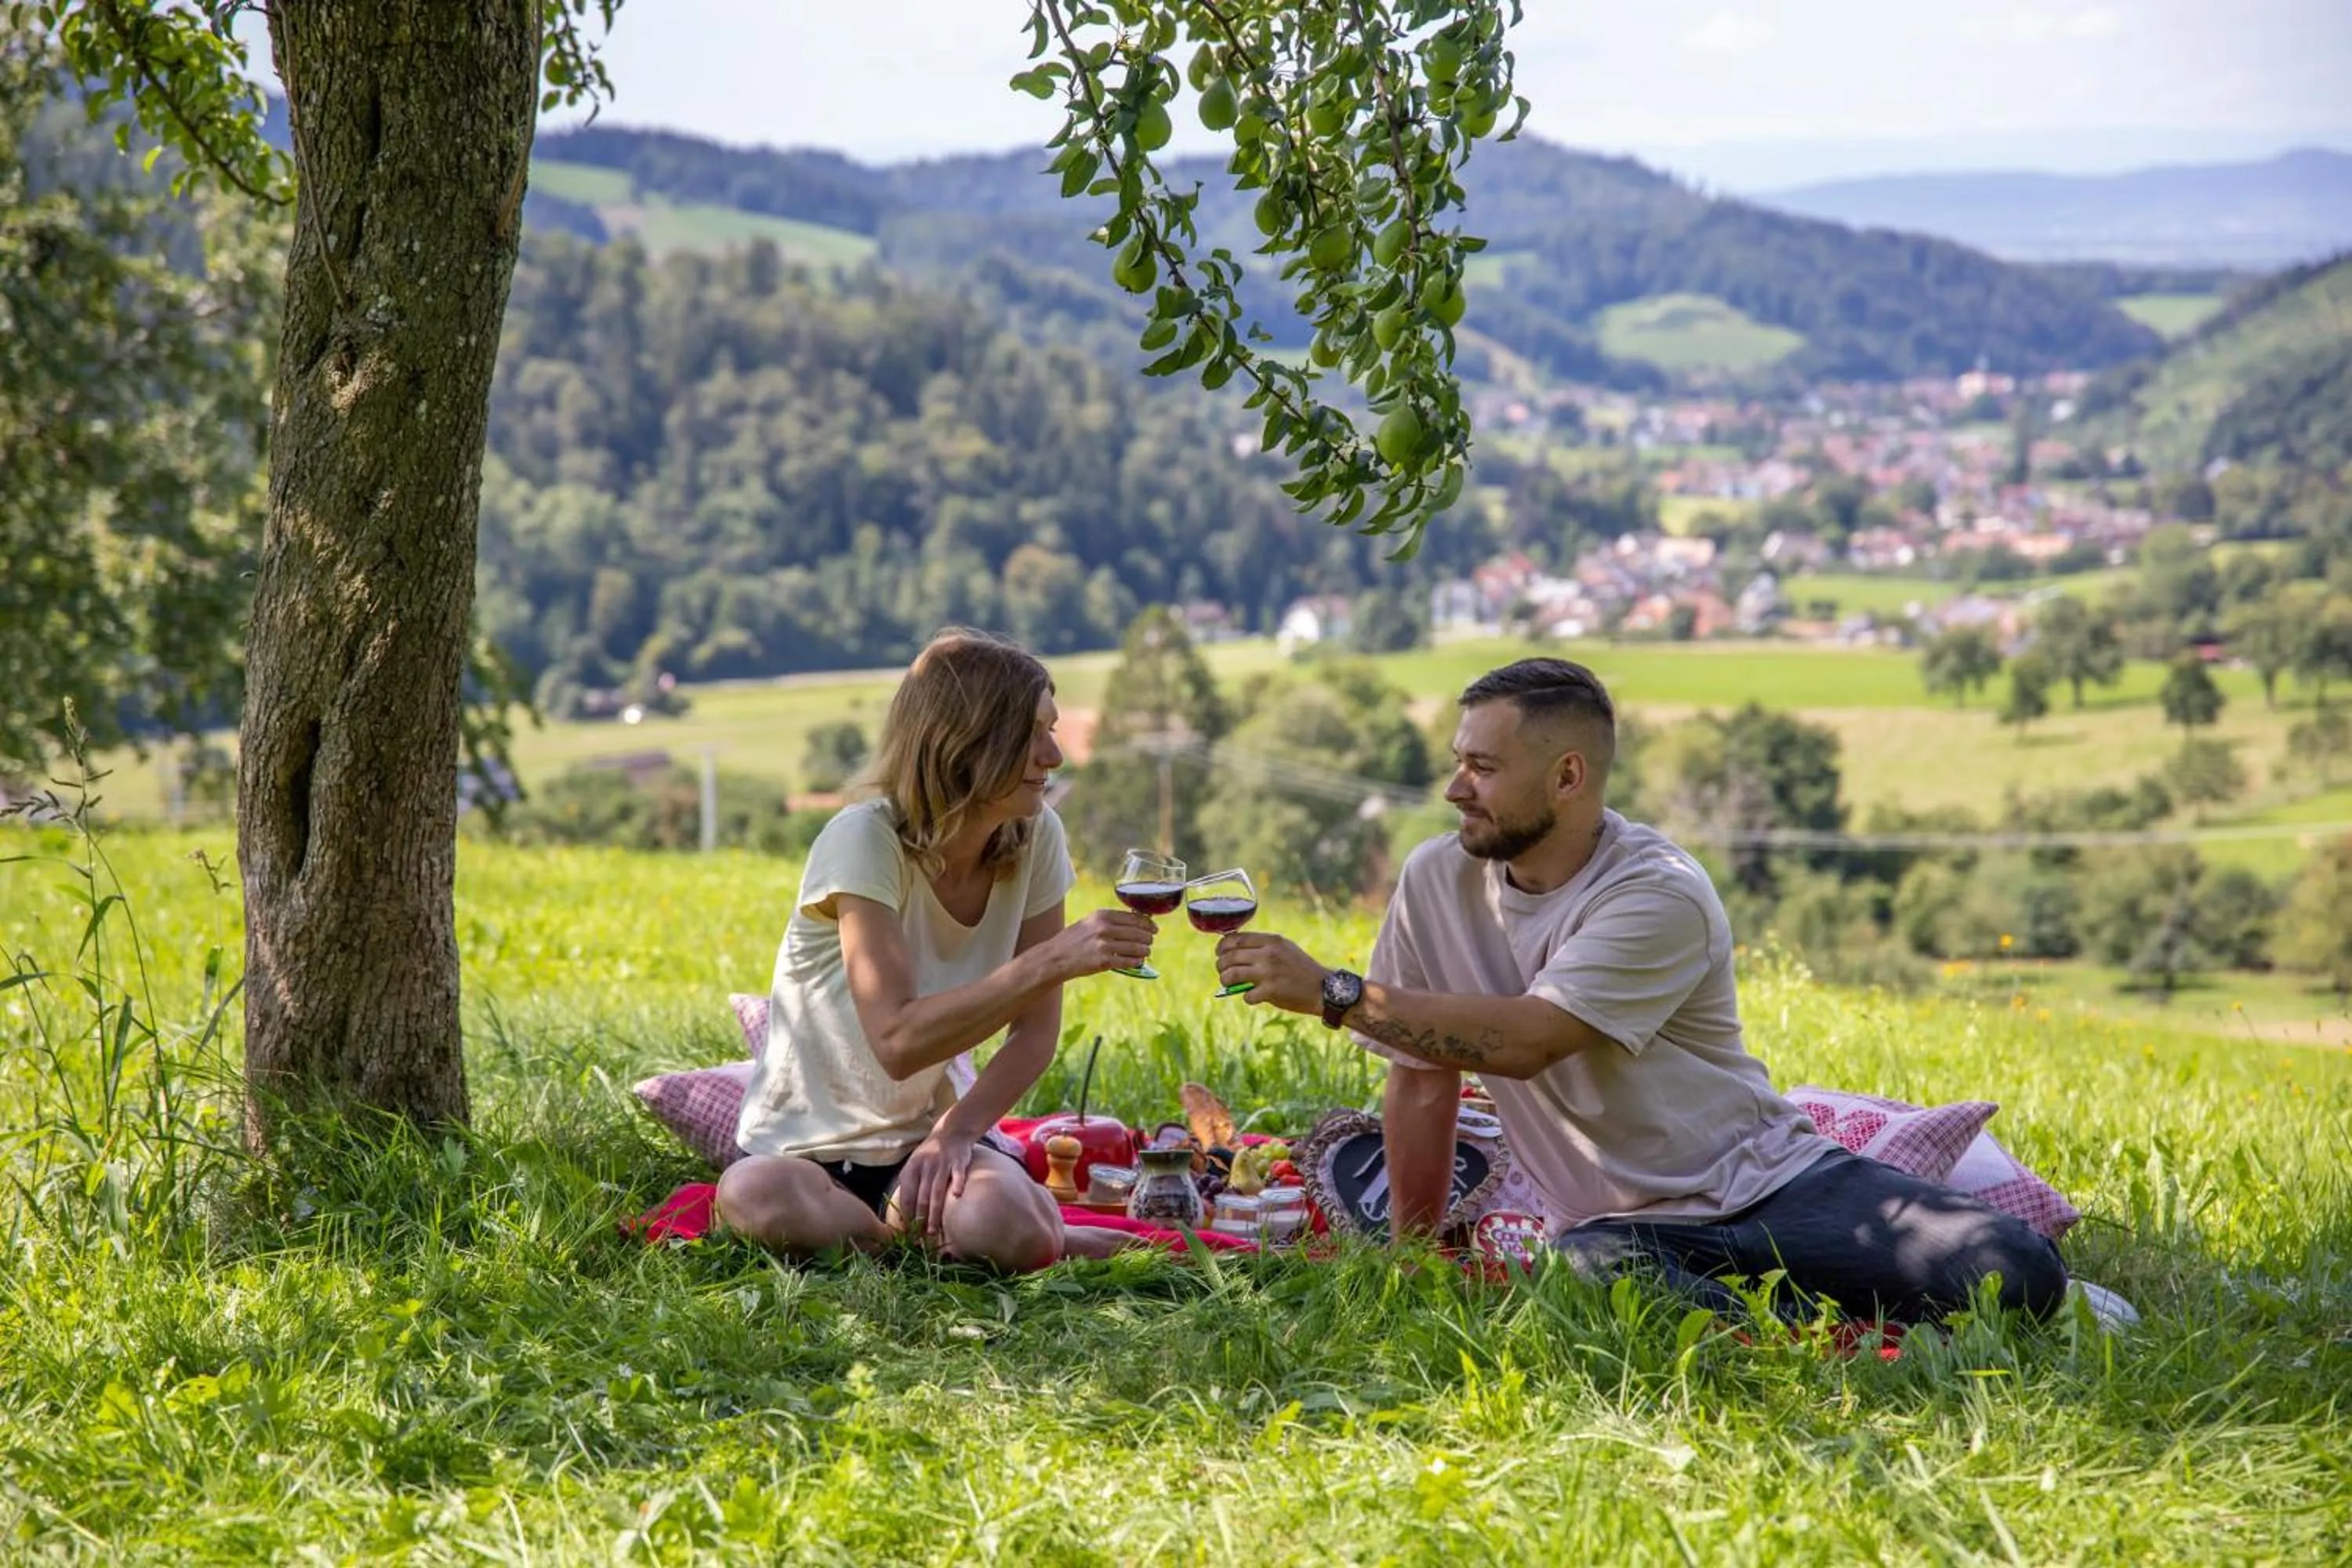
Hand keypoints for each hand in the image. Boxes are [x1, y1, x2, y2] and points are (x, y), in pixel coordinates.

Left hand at [888, 1131, 974, 1243]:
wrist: (951, 1132)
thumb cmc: (930, 1154)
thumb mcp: (914, 1165)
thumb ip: (909, 1184)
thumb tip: (903, 1212)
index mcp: (911, 1169)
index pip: (906, 1196)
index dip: (906, 1214)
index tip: (908, 1231)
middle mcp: (925, 1167)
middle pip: (921, 1197)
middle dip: (920, 1219)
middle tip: (921, 1237)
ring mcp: (942, 1163)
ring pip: (937, 1191)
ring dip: (935, 1212)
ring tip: (934, 1230)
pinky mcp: (958, 1161)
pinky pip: (958, 1174)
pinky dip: (958, 1184)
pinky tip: (957, 1196)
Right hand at [1044, 908, 1155, 980]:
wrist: (1056, 957)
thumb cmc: (1073, 940)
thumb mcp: (1090, 922)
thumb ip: (1109, 921)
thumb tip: (1134, 923)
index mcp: (1102, 915)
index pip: (1134, 918)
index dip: (1148, 924)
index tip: (1154, 928)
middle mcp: (1105, 928)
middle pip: (1139, 932)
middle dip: (1148, 938)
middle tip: (1150, 942)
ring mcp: (1105, 945)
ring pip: (1137, 947)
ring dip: (1145, 951)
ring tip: (1145, 952)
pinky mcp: (1104, 961)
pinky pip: (1128, 961)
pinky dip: (1136, 962)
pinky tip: (1138, 962)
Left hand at [1213, 932, 1327, 1014]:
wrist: (1324, 988)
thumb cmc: (1301, 968)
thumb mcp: (1284, 948)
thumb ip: (1262, 947)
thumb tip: (1233, 952)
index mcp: (1271, 940)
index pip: (1235, 938)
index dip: (1222, 947)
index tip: (1219, 953)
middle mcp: (1268, 954)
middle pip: (1229, 957)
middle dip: (1221, 966)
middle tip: (1223, 972)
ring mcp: (1268, 973)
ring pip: (1231, 975)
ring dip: (1226, 980)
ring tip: (1229, 984)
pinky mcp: (1271, 991)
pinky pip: (1245, 995)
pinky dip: (1247, 997)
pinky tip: (1254, 996)